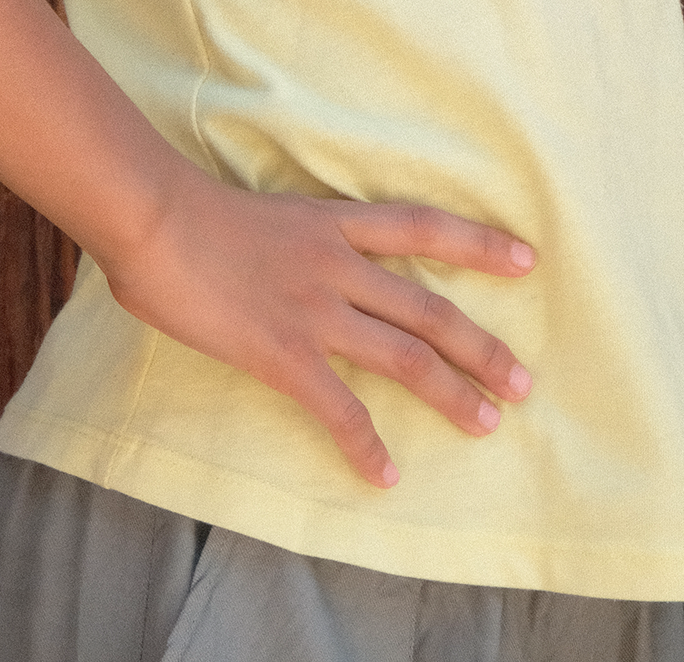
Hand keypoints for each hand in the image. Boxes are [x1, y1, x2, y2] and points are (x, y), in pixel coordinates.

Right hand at [99, 173, 535, 487]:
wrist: (156, 218)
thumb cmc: (188, 209)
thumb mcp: (260, 213)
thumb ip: (287, 241)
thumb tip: (279, 267)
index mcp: (333, 224)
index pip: (423, 228)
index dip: (478, 244)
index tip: (527, 259)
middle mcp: (338, 265)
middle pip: (429, 308)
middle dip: (482, 347)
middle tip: (522, 381)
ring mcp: (316, 311)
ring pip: (405, 356)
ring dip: (451, 393)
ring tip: (487, 423)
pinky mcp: (286, 355)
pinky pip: (340, 409)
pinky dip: (366, 445)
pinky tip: (385, 474)